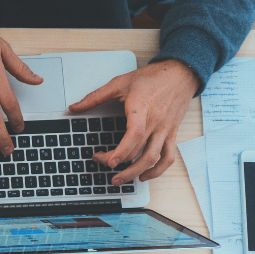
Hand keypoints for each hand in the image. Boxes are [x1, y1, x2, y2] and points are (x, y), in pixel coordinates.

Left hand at [69, 59, 198, 185]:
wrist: (180, 73)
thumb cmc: (151, 78)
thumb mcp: (120, 83)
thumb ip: (95, 97)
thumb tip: (74, 107)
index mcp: (142, 109)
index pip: (135, 135)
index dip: (122, 151)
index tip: (109, 161)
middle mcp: (156, 122)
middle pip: (140, 151)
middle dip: (119, 163)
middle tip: (102, 164)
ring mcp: (165, 130)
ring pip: (154, 158)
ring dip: (137, 172)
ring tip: (120, 180)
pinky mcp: (172, 133)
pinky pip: (169, 156)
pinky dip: (158, 170)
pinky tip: (144, 175)